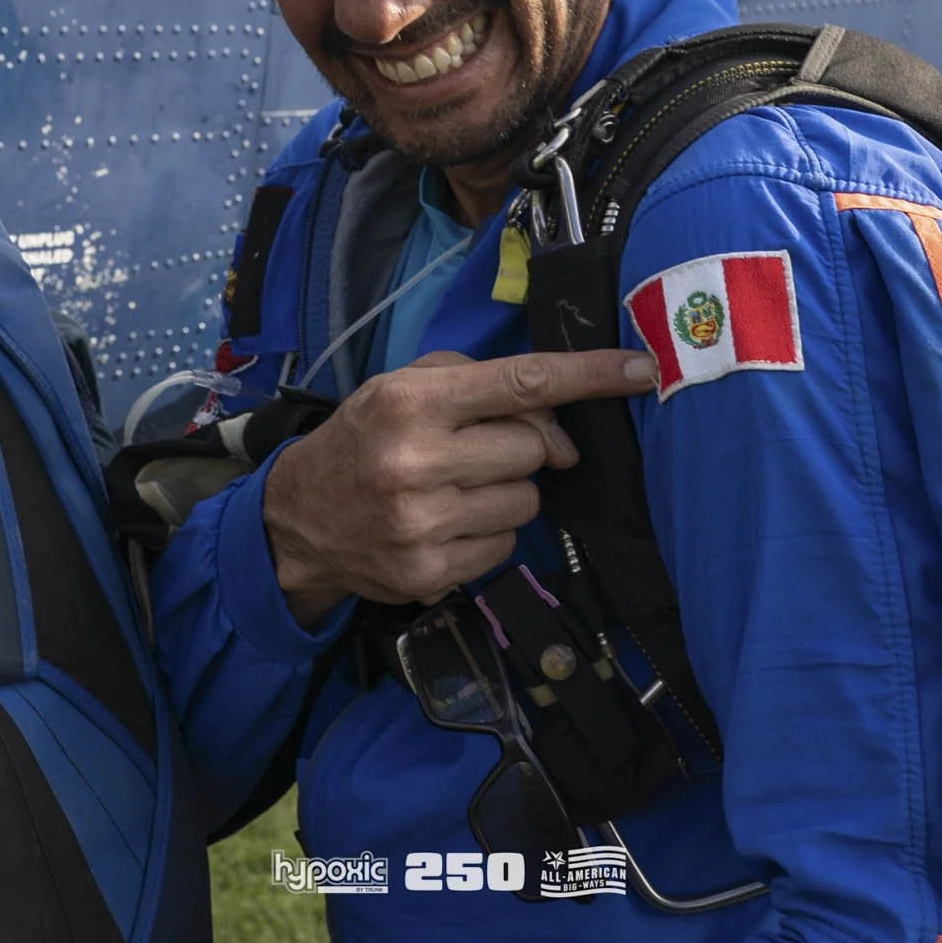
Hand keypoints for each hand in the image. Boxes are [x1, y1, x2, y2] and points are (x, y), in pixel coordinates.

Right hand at [260, 349, 657, 623]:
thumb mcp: (406, 387)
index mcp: (412, 402)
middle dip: (523, 446)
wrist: (298, 519)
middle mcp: (417, 461)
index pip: (522, 381)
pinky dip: (489, 533)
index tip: (643, 369)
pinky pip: (506, 547)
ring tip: (459, 488)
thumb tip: (562, 437)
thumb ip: (487, 387)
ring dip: (508, 492)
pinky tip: (448, 524)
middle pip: (533, 448)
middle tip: (482, 450)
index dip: (590, 375)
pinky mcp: (431, 573)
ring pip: (527, 502)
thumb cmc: (366, 438)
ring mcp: (424, 524)